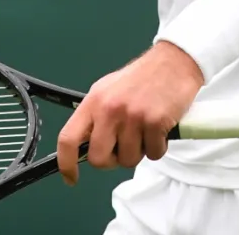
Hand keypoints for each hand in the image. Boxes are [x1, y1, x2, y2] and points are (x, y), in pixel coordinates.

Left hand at [56, 42, 203, 185]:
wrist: (172, 62)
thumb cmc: (141, 78)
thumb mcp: (108, 90)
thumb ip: (95, 116)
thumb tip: (84, 144)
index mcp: (94, 101)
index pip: (68, 138)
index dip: (66, 163)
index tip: (71, 177)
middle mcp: (109, 109)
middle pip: (99, 158)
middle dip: (112, 160)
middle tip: (123, 147)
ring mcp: (133, 116)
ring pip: (128, 160)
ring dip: (139, 152)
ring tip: (145, 130)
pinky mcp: (155, 122)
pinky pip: (154, 154)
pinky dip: (158, 147)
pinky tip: (159, 129)